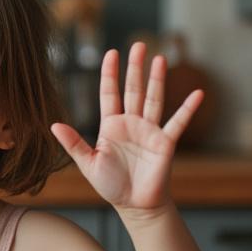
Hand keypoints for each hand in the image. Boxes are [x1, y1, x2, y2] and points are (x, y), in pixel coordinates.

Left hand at [50, 42, 203, 214]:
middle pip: (133, 89)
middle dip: (135, 68)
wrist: (134, 205)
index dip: (110, 74)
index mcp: (111, 125)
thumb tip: (53, 124)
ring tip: (160, 58)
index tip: (110, 53)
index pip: (109, 93)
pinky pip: (178, 123)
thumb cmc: (110, 185)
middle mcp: (131, 123)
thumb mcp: (88, 163)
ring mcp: (149, 131)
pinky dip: (188, 109)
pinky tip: (198, 93)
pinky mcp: (165, 143)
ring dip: (157, 80)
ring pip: (153, 99)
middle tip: (138, 45)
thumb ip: (73, 143)